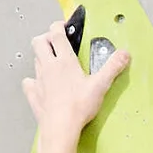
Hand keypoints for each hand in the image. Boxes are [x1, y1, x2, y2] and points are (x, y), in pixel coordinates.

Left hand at [21, 18, 129, 139]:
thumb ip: (112, 67)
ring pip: (35, 60)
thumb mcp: (100, 85)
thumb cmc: (77, 107)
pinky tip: (39, 83)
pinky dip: (32, 80)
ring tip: (51, 60)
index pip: (56, 34)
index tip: (63, 26)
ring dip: (41, 56)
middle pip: (38, 42)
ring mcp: (40, 80)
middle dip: (45, 37)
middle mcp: (49, 67)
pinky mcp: (34, 95)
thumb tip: (124, 55)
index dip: (58, 26)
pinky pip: (29, 83)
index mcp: (64, 61)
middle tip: (53, 40)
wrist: (60, 127)